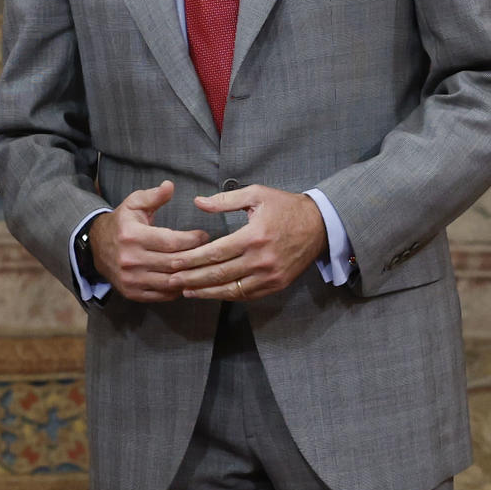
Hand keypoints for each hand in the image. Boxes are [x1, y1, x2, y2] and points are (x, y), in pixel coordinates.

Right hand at [88, 181, 209, 300]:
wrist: (95, 248)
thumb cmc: (121, 224)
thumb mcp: (133, 204)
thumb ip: (153, 196)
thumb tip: (169, 186)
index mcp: (132, 235)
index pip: (171, 242)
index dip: (192, 240)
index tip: (204, 236)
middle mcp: (130, 259)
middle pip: (173, 263)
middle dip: (195, 258)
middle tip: (209, 252)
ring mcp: (130, 279)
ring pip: (169, 282)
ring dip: (189, 276)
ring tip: (201, 268)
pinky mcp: (131, 292)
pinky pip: (161, 295)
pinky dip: (177, 290)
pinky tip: (186, 280)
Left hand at [173, 185, 327, 299]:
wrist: (319, 225)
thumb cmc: (285, 207)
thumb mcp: (257, 194)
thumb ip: (225, 200)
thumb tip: (198, 202)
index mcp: (254, 236)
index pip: (214, 253)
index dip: (191, 260)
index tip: (173, 262)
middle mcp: (261, 259)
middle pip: (218, 274)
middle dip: (192, 279)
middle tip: (171, 281)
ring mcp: (269, 276)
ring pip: (231, 289)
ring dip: (206, 292)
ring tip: (186, 291)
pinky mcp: (276, 285)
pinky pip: (246, 295)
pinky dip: (227, 295)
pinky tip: (211, 293)